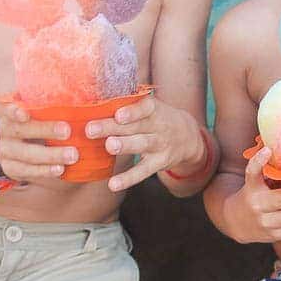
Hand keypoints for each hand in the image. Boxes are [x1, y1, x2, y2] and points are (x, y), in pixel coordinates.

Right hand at [0, 98, 75, 182]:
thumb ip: (40, 104)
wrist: (7, 149)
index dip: (15, 111)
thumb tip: (65, 88)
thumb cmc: (28, 126)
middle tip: (67, 130)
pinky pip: (28, 172)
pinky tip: (60, 169)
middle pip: (21, 131)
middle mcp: (5, 133)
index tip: (24, 113)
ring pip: (27, 155)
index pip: (9, 110)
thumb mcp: (31, 113)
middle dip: (45, 130)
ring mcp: (6, 153)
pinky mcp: (12, 170)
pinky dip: (45, 171)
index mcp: (9, 116)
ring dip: (51, 155)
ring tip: (72, 155)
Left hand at [84, 94, 207, 191]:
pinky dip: (128, 178)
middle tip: (91, 129)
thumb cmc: (158, 118)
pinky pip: (142, 171)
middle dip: (112, 127)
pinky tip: (113, 184)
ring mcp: (160, 145)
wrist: (188, 137)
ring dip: (124, 146)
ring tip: (109, 146)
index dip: (132, 111)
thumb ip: (128, 103)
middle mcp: (159, 126)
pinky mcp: (158, 163)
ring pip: (141, 145)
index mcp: (154, 109)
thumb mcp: (150, 107)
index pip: (145, 108)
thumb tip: (94, 97)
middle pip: (135, 126)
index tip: (118, 114)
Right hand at [224, 144, 280, 242]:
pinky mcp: (275, 236)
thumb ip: (266, 168)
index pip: (253, 173)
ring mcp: (267, 223)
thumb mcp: (253, 180)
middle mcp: (258, 206)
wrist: (234, 222)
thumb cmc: (251, 195)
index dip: (260, 162)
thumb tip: (278, 145)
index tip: (269, 150)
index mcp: (252, 189)